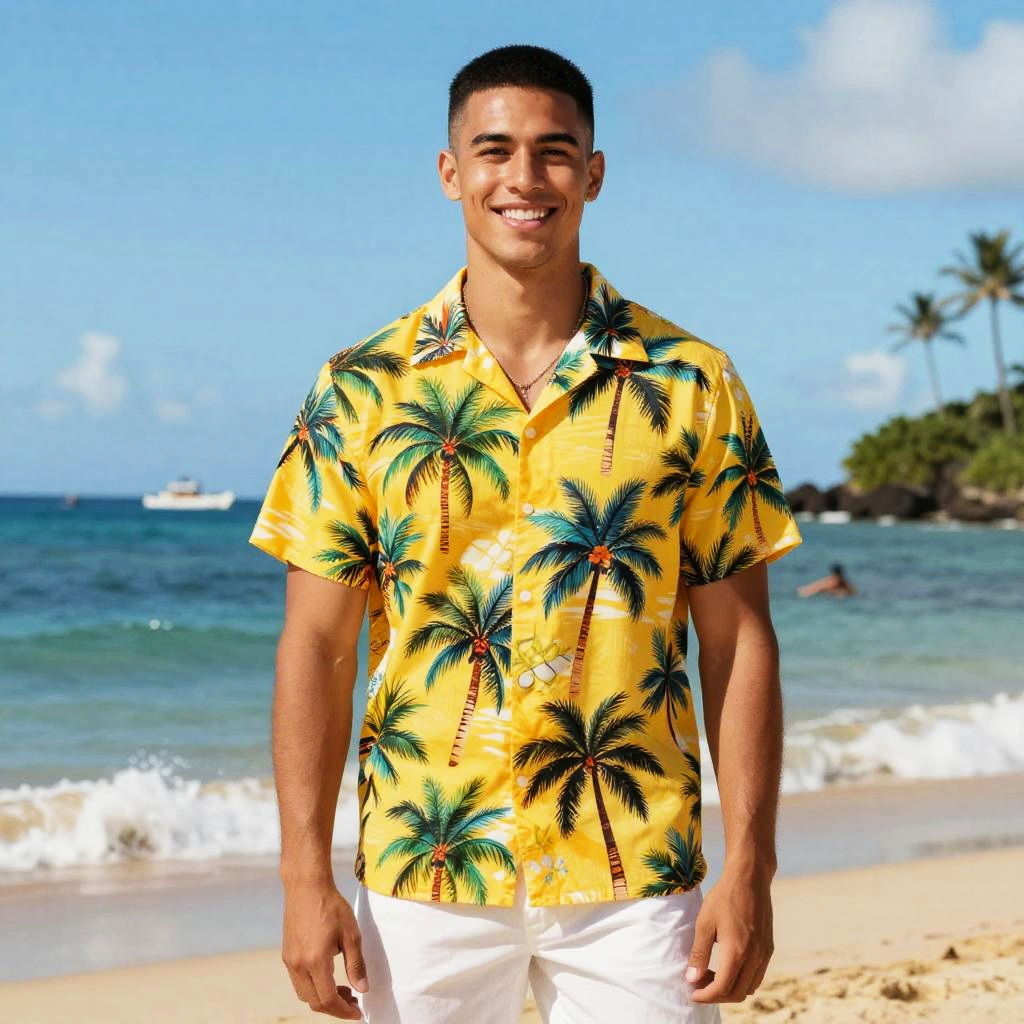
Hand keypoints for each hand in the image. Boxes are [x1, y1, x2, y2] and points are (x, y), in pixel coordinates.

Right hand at [282, 880, 368, 1018]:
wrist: (307, 886)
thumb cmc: (332, 906)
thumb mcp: (351, 934)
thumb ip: (356, 964)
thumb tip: (362, 989)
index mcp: (316, 961)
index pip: (328, 999)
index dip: (344, 1011)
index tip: (358, 1012)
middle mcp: (298, 965)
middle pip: (314, 1002)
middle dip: (335, 1008)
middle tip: (354, 1002)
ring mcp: (290, 960)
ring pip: (304, 994)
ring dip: (323, 999)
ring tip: (343, 990)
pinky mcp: (287, 954)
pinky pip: (298, 981)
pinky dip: (313, 987)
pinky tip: (328, 976)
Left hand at [684, 870, 773, 1003]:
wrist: (749, 878)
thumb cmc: (724, 897)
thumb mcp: (704, 923)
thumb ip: (699, 953)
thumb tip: (692, 979)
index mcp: (737, 952)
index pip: (722, 988)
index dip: (706, 995)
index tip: (692, 992)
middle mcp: (755, 957)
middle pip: (737, 993)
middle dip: (717, 995)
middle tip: (699, 985)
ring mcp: (764, 954)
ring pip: (749, 987)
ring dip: (730, 989)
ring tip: (711, 976)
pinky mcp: (768, 948)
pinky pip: (757, 976)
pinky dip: (742, 980)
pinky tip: (727, 966)